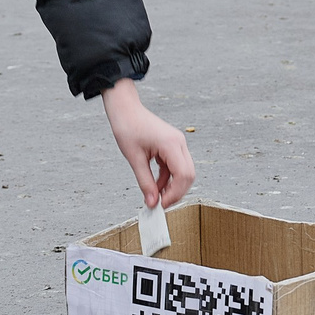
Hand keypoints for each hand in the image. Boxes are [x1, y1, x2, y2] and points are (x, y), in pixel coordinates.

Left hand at [101, 79, 194, 209]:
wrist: (125, 109)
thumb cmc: (128, 126)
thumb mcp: (134, 159)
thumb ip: (145, 182)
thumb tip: (152, 202)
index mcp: (171, 144)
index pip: (183, 175)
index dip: (175, 194)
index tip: (162, 205)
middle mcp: (179, 143)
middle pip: (188, 175)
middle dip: (177, 192)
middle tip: (161, 204)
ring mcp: (177, 144)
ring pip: (184, 171)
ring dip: (172, 186)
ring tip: (157, 196)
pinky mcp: (172, 145)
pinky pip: (175, 166)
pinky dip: (168, 178)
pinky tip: (156, 185)